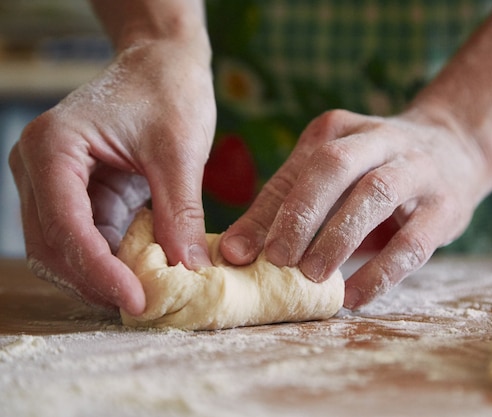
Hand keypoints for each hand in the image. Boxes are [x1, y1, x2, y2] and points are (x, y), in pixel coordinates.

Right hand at [9, 40, 215, 313]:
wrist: (163, 63)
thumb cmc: (168, 91)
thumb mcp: (179, 152)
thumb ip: (181, 213)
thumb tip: (190, 270)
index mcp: (53, 146)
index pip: (64, 224)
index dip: (97, 269)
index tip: (137, 299)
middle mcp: (39, 166)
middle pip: (53, 244)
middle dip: (96, 280)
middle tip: (145, 306)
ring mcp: (55, 181)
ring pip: (64, 248)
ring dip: (101, 275)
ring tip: (146, 295)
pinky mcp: (79, 192)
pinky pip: (87, 237)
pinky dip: (112, 260)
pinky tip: (143, 272)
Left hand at [220, 108, 490, 308]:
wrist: (456, 147)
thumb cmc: (375, 169)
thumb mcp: (332, 174)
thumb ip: (288, 203)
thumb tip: (236, 251)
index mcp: (337, 130)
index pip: (294, 171)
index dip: (263, 213)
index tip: (237, 253)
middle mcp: (377, 139)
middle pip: (332, 168)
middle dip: (299, 215)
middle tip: (276, 260)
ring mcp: (416, 169)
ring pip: (375, 195)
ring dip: (338, 238)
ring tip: (311, 277)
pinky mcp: (445, 206)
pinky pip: (412, 242)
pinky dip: (380, 272)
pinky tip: (353, 294)